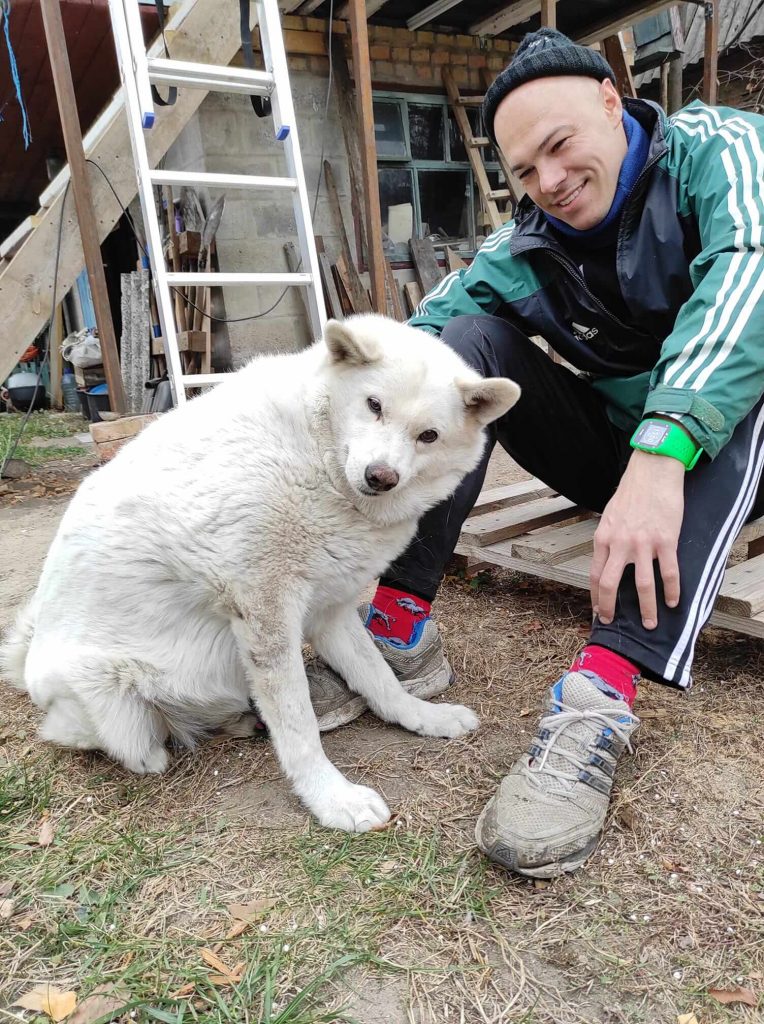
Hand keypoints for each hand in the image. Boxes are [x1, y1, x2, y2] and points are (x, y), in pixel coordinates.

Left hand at [590, 451, 684, 629]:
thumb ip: (608, 540)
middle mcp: (620, 544)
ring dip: (647, 608)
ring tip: (651, 623)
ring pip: (643, 585)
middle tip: (615, 624)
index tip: (599, 612)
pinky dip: (672, 590)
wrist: (652, 472)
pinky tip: (674, 601)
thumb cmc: (631, 494)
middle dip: (611, 609)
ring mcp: (643, 544)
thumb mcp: (609, 517)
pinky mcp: (666, 540)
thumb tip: (608, 562)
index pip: (596, 575)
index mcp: (603, 539)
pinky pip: (669, 572)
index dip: (596, 597)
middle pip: (612, 585)